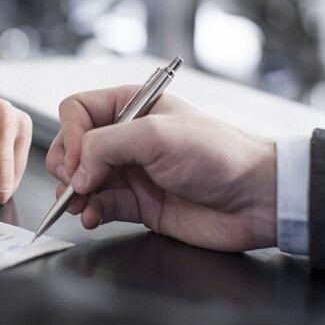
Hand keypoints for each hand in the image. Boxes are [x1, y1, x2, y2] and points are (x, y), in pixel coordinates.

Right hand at [45, 88, 276, 251]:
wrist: (255, 199)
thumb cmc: (220, 155)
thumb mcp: (156, 136)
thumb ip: (105, 146)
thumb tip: (76, 173)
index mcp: (133, 107)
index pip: (79, 111)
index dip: (71, 135)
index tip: (79, 160)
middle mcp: (129, 137)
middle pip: (75, 147)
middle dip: (68, 166)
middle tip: (75, 183)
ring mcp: (133, 172)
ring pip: (83, 180)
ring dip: (74, 193)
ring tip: (78, 205)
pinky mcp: (139, 204)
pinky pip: (100, 206)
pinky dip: (90, 212)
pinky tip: (91, 217)